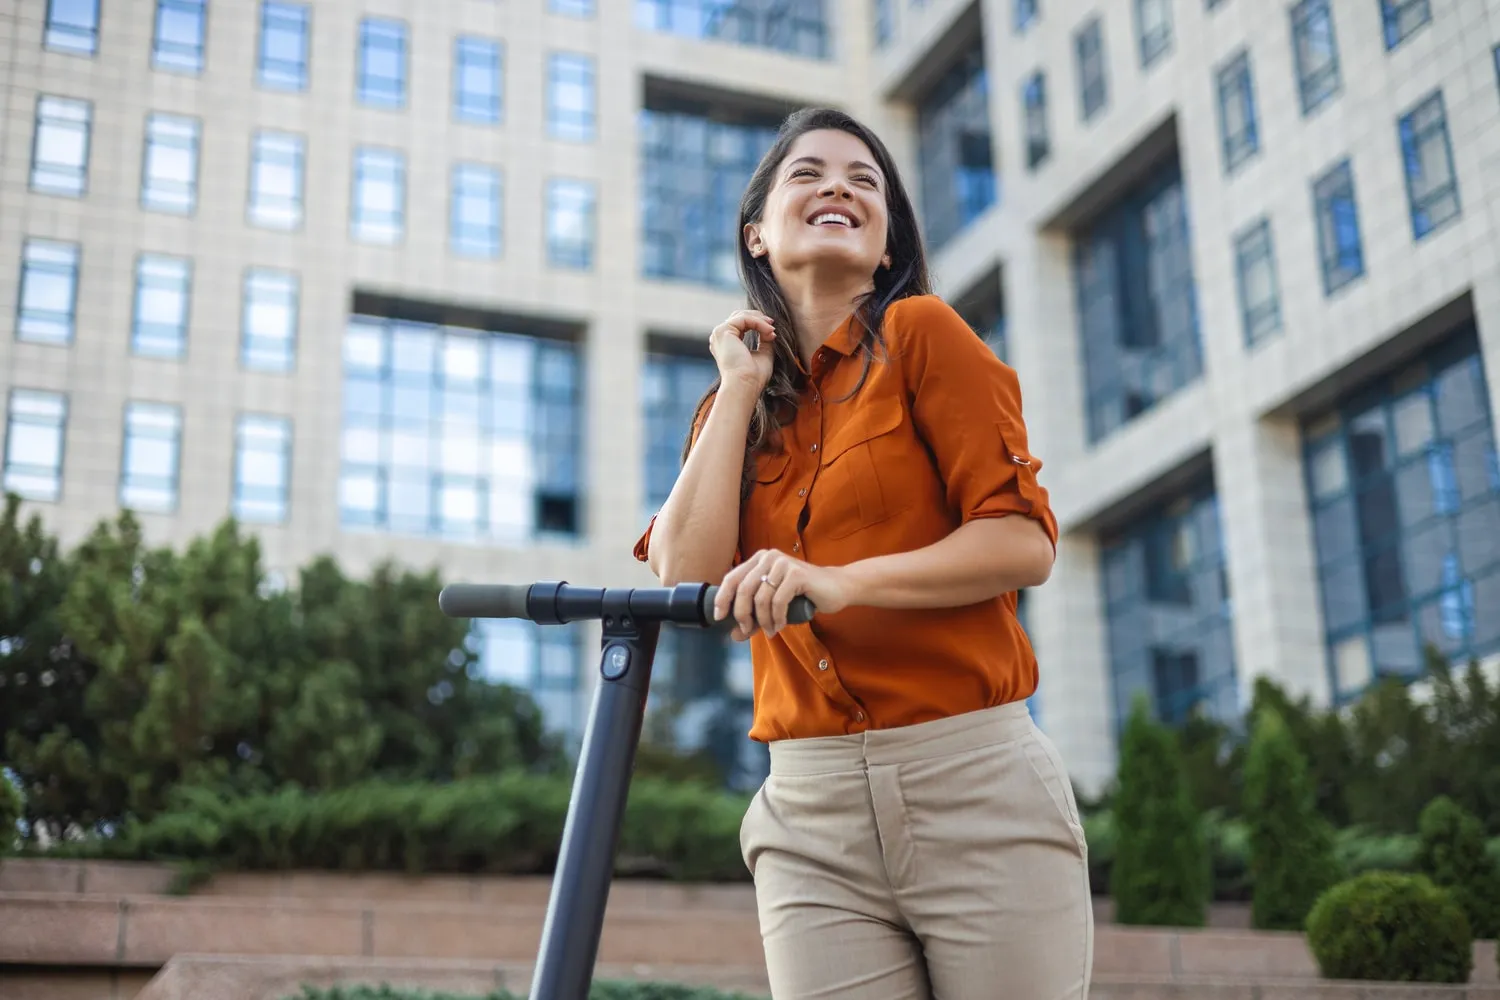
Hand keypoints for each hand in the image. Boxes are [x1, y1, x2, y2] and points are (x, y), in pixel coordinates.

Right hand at [708, 309, 777, 393]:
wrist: (745, 385)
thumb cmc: (753, 377)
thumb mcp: (762, 354)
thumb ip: (764, 341)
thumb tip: (770, 330)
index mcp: (726, 344)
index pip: (741, 324)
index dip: (758, 324)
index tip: (772, 332)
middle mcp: (720, 338)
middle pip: (739, 316)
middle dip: (758, 318)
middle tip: (772, 325)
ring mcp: (719, 333)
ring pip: (742, 315)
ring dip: (760, 321)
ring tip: (772, 331)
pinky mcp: (724, 331)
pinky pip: (744, 319)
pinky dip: (759, 323)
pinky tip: (768, 331)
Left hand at [713, 549, 854, 640]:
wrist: (836, 588)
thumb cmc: (803, 596)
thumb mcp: (773, 606)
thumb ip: (754, 617)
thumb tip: (733, 635)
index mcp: (759, 559)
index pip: (732, 577)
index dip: (722, 598)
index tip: (719, 618)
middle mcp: (768, 557)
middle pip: (743, 590)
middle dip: (742, 615)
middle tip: (747, 631)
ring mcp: (783, 563)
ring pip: (760, 598)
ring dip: (763, 621)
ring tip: (770, 631)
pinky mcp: (796, 574)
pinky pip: (778, 602)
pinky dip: (777, 618)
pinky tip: (781, 625)